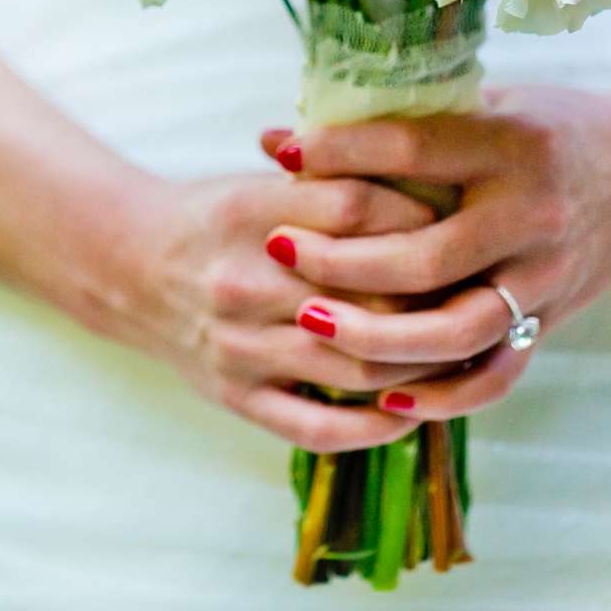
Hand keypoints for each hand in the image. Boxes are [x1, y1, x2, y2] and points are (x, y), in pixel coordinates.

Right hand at [106, 165, 449, 453]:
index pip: (356, 209)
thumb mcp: (267, 182)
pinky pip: (317, 427)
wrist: (128, 265)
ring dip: (418, 366)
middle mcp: (242, 281)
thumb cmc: (221, 218)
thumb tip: (439, 183)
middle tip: (482, 291)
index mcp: (250, 211)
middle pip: (366, 295)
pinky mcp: (237, 397)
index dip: (419, 216)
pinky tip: (411, 414)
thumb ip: (340, 182)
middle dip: (434, 297)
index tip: (460, 219)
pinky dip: (373, 427)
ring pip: (353, 365)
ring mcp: (238, 347)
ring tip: (462, 353)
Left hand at [260, 84, 610, 421]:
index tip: (280, 152)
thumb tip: (276, 140)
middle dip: (340, 258)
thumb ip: (399, 122)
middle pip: (425, 257)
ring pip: (454, 331)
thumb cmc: (552, 129)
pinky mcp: (550, 322)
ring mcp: (545, 278)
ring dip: (376, 337)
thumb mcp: (490, 103)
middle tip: (277, 248)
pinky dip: (439, 396)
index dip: (340, 152)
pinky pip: (494, 376)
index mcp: (513, 144)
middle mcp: (532, 216)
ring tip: (310, 321)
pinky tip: (382, 396)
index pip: (414, 149)